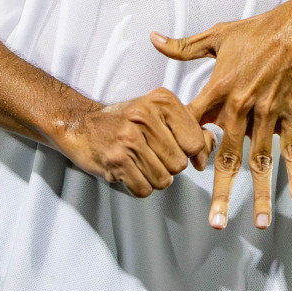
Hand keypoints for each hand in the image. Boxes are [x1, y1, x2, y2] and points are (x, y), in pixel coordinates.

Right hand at [52, 88, 211, 196]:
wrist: (81, 125)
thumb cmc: (125, 121)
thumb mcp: (159, 113)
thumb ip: (189, 127)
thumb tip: (210, 146)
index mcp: (162, 101)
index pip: (194, 141)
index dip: (191, 153)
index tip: (179, 150)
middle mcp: (145, 116)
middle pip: (180, 164)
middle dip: (169, 166)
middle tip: (151, 154)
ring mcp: (129, 138)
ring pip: (163, 180)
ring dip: (154, 178)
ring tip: (140, 162)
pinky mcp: (116, 160)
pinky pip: (144, 189)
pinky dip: (138, 186)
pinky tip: (129, 170)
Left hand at [151, 0, 291, 229]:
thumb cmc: (257, 31)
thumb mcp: (217, 35)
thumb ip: (183, 46)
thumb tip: (153, 38)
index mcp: (220, 88)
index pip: (194, 124)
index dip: (185, 147)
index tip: (179, 169)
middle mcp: (241, 106)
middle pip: (228, 156)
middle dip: (221, 190)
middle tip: (215, 222)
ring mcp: (267, 113)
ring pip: (261, 160)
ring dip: (259, 193)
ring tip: (257, 222)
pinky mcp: (290, 115)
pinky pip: (291, 149)